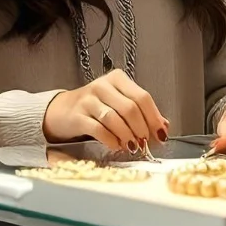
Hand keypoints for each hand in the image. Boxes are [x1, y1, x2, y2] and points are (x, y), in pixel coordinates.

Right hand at [43, 69, 168, 151]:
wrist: (61, 112)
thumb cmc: (95, 108)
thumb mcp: (119, 104)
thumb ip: (141, 113)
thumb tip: (163, 127)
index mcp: (118, 79)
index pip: (142, 97)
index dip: (154, 117)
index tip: (160, 134)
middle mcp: (103, 85)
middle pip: (130, 108)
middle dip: (141, 128)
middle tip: (145, 143)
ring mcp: (88, 100)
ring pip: (114, 118)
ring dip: (127, 135)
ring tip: (132, 146)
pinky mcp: (77, 116)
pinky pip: (98, 129)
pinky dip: (110, 140)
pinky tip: (116, 145)